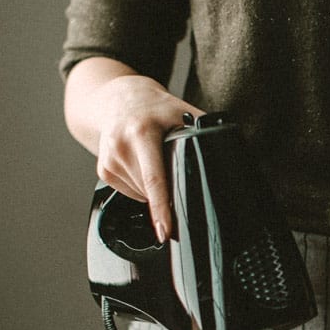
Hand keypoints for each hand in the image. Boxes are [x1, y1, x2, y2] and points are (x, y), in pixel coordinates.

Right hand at [88, 73, 203, 239]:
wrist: (117, 98)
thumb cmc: (153, 106)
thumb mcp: (180, 110)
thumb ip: (201, 129)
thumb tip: (225, 150)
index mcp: (141, 133)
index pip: (153, 179)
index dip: (161, 208)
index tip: (165, 230)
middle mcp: (120, 147)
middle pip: (150, 191)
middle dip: (167, 192)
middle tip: (173, 170)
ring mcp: (109, 161)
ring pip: (141, 195)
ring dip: (154, 188)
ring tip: (153, 159)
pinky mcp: (104, 171)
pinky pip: (130, 192)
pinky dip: (142, 186)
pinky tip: (142, 164)